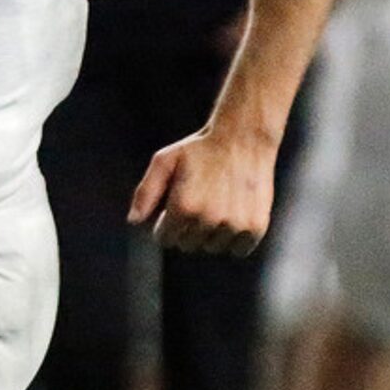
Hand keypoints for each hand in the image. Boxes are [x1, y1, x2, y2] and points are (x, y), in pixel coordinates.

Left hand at [129, 125, 277, 254]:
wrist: (244, 138)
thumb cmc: (200, 149)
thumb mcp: (165, 161)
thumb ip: (146, 193)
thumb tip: (134, 222)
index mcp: (184, 207)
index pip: (165, 239)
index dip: (167, 224)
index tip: (175, 207)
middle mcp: (209, 219)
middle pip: (188, 245)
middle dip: (187, 229)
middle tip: (199, 201)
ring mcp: (234, 225)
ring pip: (213, 248)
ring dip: (212, 234)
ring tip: (218, 204)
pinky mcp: (255, 228)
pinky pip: (238, 250)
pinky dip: (235, 239)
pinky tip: (234, 215)